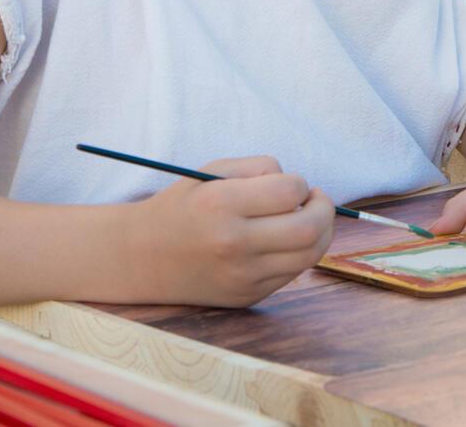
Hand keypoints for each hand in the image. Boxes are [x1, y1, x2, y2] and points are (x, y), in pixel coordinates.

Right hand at [134, 156, 335, 306]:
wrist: (141, 258)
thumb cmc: (182, 206)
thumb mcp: (211, 171)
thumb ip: (259, 169)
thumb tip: (301, 188)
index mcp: (221, 204)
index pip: (289, 191)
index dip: (300, 183)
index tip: (293, 184)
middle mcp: (233, 243)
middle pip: (309, 228)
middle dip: (324, 208)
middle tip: (316, 200)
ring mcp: (241, 276)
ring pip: (309, 255)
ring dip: (320, 232)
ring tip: (307, 218)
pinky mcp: (247, 296)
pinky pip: (291, 273)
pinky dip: (299, 254)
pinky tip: (286, 241)